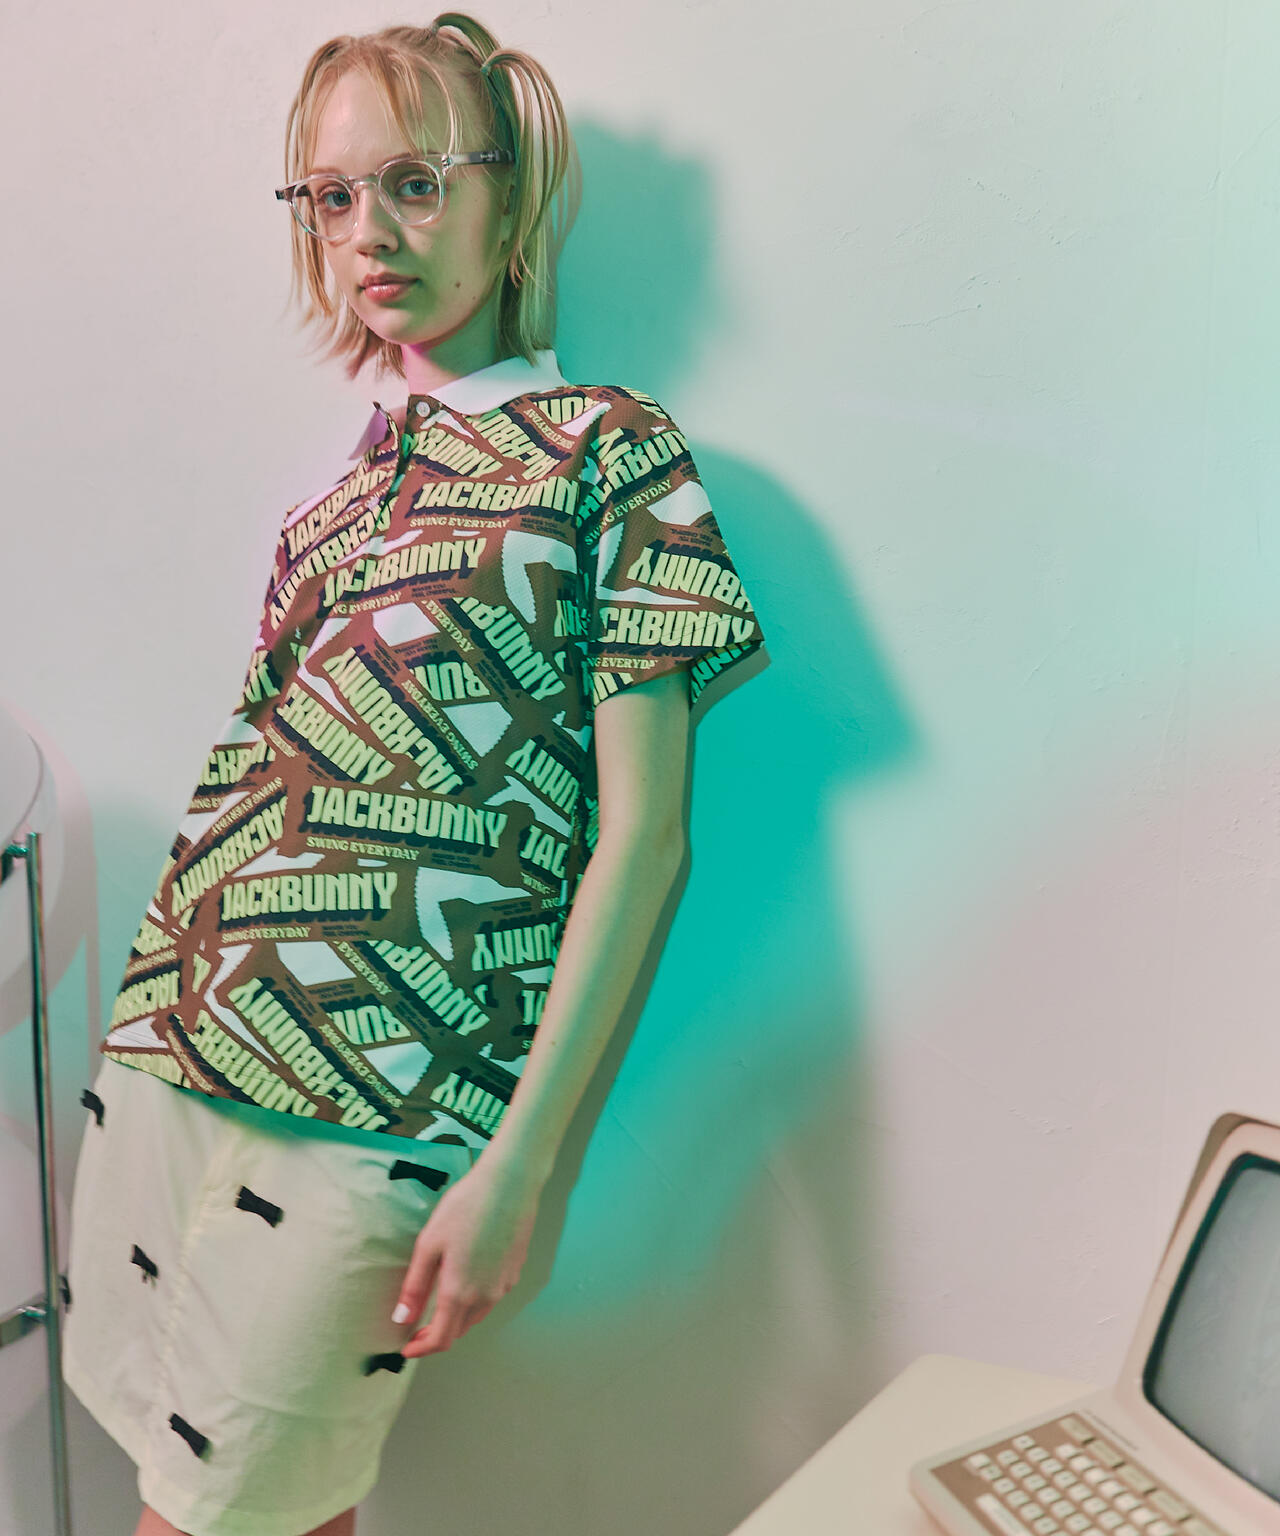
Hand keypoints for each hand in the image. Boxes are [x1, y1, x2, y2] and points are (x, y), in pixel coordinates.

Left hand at [392, 1154, 543, 1357]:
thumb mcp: (429, 1244)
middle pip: (459, 1331)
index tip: (408, 1348)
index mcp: (460, 1292)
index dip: (422, 1349)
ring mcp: (504, 1285)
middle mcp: (485, 1296)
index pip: (441, 1340)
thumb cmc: (466, 1207)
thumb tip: (402, 1319)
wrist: (509, 1184)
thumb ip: (416, 1287)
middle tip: (417, 1328)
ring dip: (456, 1319)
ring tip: (439, 1306)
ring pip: (476, 1317)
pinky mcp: (515, 1272)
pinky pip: (491, 1298)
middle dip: (437, 1335)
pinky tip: (466, 1281)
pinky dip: (474, 1302)